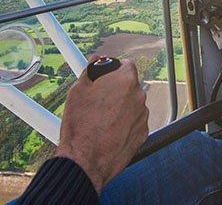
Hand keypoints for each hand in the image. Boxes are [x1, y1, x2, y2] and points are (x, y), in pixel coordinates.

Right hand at [55, 57, 148, 192]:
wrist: (85, 160)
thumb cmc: (80, 125)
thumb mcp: (78, 90)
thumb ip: (90, 70)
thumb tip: (95, 60)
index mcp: (125, 80)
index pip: (126, 65)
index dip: (114, 70)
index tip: (106, 77)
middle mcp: (139, 96)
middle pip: (130, 85)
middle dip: (117, 89)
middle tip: (100, 100)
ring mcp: (143, 115)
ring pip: (133, 104)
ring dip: (122, 107)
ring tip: (102, 119)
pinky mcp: (143, 133)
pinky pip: (135, 121)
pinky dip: (125, 123)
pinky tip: (109, 130)